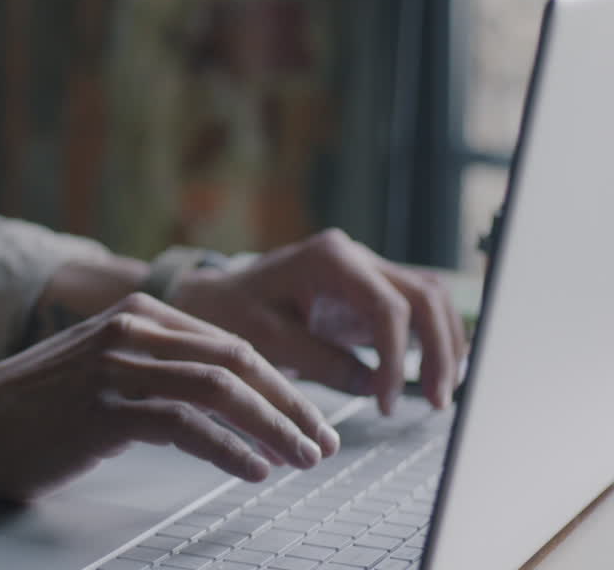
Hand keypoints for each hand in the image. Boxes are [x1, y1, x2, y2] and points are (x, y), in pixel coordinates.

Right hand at [0, 293, 339, 501]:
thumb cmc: (28, 406)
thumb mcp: (97, 369)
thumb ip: (152, 369)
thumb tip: (218, 399)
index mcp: (135, 316)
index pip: (229, 343)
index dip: (277, 383)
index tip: (307, 416)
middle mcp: (130, 332)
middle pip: (237, 360)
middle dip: (289, 404)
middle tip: (322, 439)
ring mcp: (116, 367)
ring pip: (221, 389)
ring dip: (272, 427)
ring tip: (301, 458)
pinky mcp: (103, 408)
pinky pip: (185, 425)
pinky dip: (228, 450)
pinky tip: (252, 470)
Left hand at [171, 229, 468, 414]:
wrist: (217, 298)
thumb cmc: (233, 312)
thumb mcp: (268, 340)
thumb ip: (320, 361)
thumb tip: (374, 386)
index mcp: (328, 259)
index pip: (386, 306)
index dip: (396, 356)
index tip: (385, 399)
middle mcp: (356, 257)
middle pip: (424, 295)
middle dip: (438, 350)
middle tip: (437, 403)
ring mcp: (367, 271)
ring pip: (431, 298)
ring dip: (443, 345)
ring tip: (439, 396)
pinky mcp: (370, 291)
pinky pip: (416, 310)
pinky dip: (430, 340)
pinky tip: (433, 375)